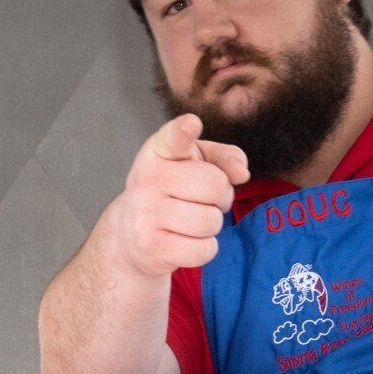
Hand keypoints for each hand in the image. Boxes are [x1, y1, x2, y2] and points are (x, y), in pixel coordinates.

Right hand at [104, 114, 248, 277]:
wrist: (131, 234)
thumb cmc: (174, 190)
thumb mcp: (197, 163)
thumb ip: (225, 157)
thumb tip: (241, 173)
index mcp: (158, 151)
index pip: (173, 138)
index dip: (184, 131)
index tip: (192, 123)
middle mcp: (147, 179)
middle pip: (215, 185)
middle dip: (221, 196)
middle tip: (203, 200)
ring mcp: (146, 214)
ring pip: (211, 221)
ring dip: (211, 224)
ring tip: (192, 220)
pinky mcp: (152, 247)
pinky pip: (204, 250)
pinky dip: (204, 248)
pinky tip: (185, 241)